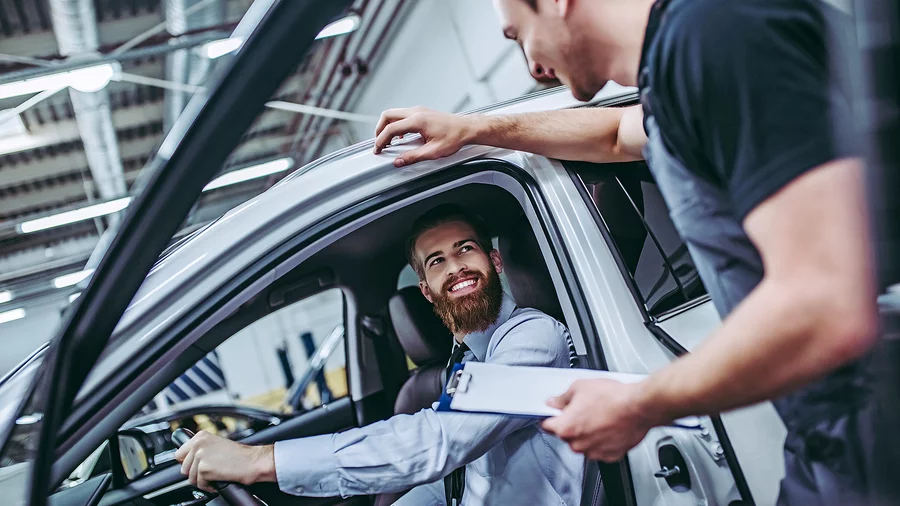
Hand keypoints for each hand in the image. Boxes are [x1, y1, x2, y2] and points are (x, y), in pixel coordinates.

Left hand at [173, 430, 274, 491]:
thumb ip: (200, 449)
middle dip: (196, 473)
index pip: (179, 454)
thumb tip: (186, 461)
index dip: (189, 463)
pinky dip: (209, 486)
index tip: (199, 466)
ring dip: (203, 481)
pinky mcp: (204, 468)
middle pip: (184, 468)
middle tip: (210, 472)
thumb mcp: (216, 445)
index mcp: (200, 436)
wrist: (252, 461)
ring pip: (190, 478)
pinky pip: (199, 484)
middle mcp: (198, 443)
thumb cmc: (239, 455)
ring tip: (215, 476)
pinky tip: (218, 479)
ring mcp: (200, 455)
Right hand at [373, 107, 477, 166]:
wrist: (467, 128)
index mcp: (417, 120)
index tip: (378, 149)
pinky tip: (400, 136)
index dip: (381, 140)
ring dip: (387, 126)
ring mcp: (419, 110)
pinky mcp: (422, 112)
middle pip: (387, 116)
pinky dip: (396, 124)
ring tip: (388, 141)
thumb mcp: (433, 152)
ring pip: (394, 114)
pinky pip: (402, 115)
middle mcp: (416, 112)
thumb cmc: (454, 137)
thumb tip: (399, 161)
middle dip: (379, 129)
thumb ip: (413, 157)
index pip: (391, 129)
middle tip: (379, 143)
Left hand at [541, 379, 660, 461]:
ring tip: (600, 416)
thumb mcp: (580, 387)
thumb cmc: (613, 398)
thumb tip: (554, 402)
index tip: (553, 414)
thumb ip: (562, 398)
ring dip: (588, 433)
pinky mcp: (610, 456)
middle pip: (566, 435)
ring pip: (583, 443)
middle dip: (572, 423)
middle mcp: (578, 444)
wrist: (639, 407)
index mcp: (566, 427)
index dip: (550, 417)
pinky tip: (609, 425)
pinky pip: (599, 448)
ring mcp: (594, 452)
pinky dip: (602, 440)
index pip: (546, 426)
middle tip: (584, 410)